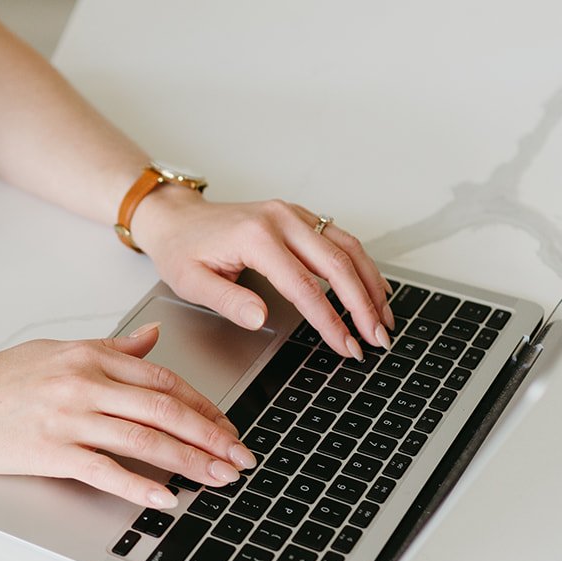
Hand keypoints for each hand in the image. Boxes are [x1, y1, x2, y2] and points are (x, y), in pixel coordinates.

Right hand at [0, 324, 257, 507]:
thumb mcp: (57, 351)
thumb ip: (110, 348)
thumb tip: (153, 338)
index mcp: (90, 355)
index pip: (163, 379)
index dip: (204, 405)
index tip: (228, 426)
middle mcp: (84, 382)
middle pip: (165, 408)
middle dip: (211, 435)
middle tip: (240, 456)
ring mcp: (68, 417)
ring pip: (144, 438)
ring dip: (190, 461)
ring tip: (218, 478)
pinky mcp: (51, 452)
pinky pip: (106, 470)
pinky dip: (141, 486)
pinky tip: (166, 497)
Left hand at [129, 185, 394, 359]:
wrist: (177, 218)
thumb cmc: (183, 250)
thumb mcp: (192, 282)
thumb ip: (228, 301)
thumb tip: (262, 318)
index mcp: (256, 238)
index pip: (304, 287)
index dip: (330, 320)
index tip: (347, 345)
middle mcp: (281, 220)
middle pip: (337, 264)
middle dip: (363, 305)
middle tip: (378, 337)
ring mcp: (293, 215)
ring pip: (346, 247)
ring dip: (370, 283)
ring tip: (384, 317)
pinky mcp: (298, 217)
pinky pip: (339, 238)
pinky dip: (361, 264)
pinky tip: (373, 286)